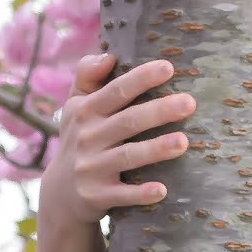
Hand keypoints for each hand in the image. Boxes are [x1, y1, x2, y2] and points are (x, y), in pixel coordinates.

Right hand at [39, 53, 194, 226]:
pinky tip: (162, 190)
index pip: (115, 91)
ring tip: (184, 142)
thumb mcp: (75, 106)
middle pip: (127, 122)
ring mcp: (91, 169)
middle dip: (158, 111)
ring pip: (127, 157)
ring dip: (155, 149)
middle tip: (190, 103)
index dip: (141, 79)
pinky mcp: (96, 196)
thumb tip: (109, 55)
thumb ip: (87, 76)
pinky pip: (122, 195)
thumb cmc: (80, 139)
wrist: (61, 193)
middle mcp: (86, 138)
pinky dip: (140, 194)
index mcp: (85, 111)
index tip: (169, 68)